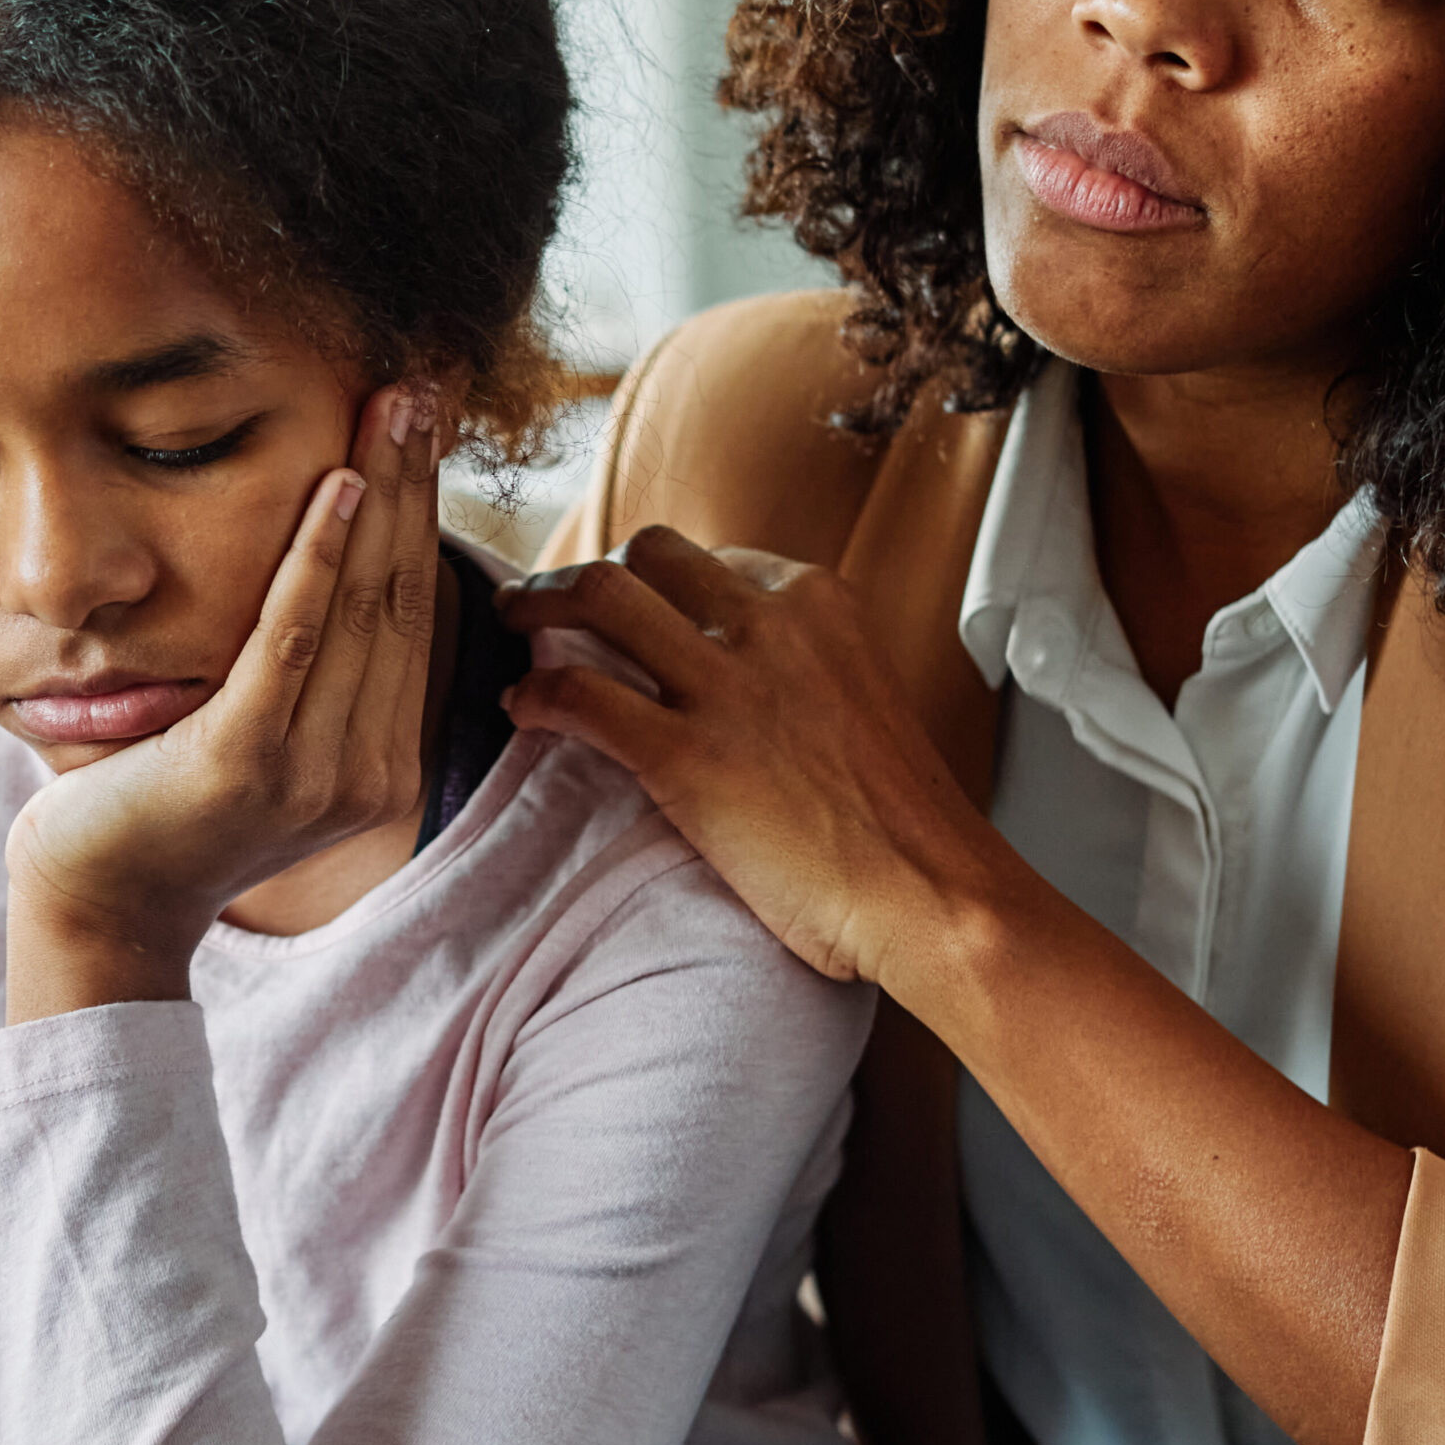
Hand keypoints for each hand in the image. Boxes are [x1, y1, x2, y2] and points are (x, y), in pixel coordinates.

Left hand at [5, 385, 440, 1022]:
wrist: (95, 901)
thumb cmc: (159, 801)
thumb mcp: (256, 731)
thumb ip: (303, 669)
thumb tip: (326, 561)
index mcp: (380, 762)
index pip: (411, 611)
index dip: (423, 509)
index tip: (427, 422)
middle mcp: (367, 770)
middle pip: (400, 595)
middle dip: (415, 481)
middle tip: (425, 384)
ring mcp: (315, 771)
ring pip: (361, 606)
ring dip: (383, 493)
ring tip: (393, 405)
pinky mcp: (248, 761)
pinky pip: (292, 638)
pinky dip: (319, 556)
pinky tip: (338, 485)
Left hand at [495, 525, 1007, 989]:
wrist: (931, 889)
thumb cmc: (905, 823)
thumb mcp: (863, 701)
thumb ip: (806, 672)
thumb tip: (752, 687)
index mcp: (820, 604)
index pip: (715, 559)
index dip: (660, 583)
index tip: (636, 608)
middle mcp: (770, 622)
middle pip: (648, 555)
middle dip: (591, 572)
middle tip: (553, 601)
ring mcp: (725, 683)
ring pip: (599, 598)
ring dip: (540, 604)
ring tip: (513, 623)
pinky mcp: (684, 754)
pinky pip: (580, 696)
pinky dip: (537, 696)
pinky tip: (523, 710)